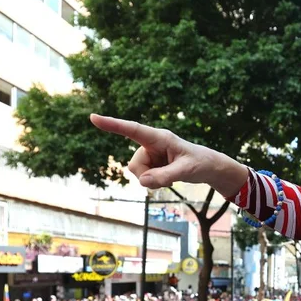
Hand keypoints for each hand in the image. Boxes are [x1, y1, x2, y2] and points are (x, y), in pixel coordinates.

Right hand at [89, 115, 247, 192]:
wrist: (207, 167)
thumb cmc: (200, 163)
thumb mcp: (186, 171)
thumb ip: (165, 176)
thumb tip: (142, 181)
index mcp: (159, 137)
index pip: (132, 130)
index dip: (112, 124)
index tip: (93, 118)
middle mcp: (151, 144)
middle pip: (135, 164)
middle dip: (148, 176)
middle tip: (170, 177)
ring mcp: (150, 154)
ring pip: (137, 173)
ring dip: (152, 180)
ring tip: (171, 176)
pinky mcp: (150, 163)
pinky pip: (143, 178)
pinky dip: (153, 182)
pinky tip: (167, 178)